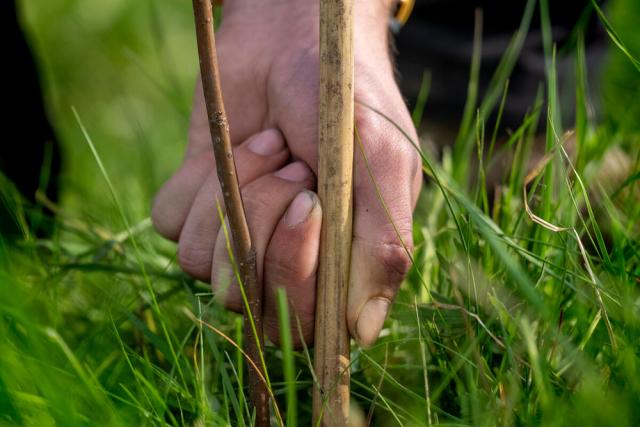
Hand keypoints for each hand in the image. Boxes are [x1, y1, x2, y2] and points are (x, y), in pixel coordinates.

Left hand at [152, 0, 421, 346]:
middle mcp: (287, 263)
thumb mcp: (382, 163)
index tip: (313, 201)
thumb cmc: (346, 99)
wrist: (289, 38)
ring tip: (271, 146)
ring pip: (206, 268)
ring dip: (240, 194)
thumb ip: (384, 246)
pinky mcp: (193, 210)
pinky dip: (199, 180)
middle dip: (269, 225)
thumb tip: (364, 333)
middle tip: (297, 167)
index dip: (300, 276)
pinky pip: (171, 226)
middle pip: (254, 304)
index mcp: (341, 265)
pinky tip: (236, 147)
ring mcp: (236, 239)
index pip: (310, 326)